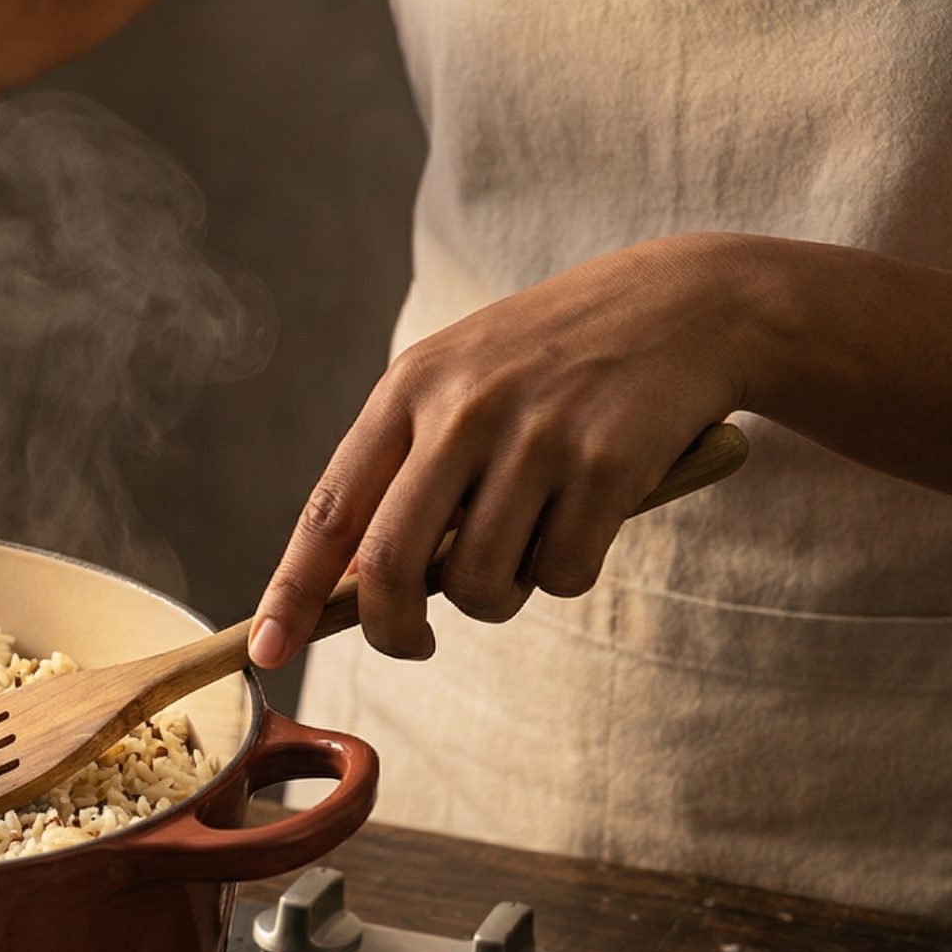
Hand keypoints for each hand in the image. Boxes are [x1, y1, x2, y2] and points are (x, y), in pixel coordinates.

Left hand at [250, 234, 760, 668]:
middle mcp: (462, 411)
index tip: (264, 648)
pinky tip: (587, 518)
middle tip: (414, 644)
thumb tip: (355, 587)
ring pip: (481, 584)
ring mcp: (536, 437)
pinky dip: (568, 572)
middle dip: (392, 630)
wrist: (686, 303)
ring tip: (527, 543)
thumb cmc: (554, 360)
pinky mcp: (608, 465)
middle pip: (392, 565)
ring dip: (499, 596)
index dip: (291, 590)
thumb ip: (407, 468)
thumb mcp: (461, 382)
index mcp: (408, 390)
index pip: (330, 510)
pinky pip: (562, 573)